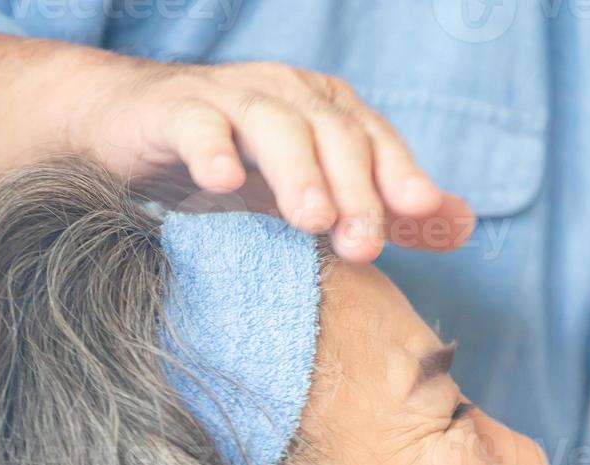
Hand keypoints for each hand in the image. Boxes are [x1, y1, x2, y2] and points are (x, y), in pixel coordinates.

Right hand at [66, 56, 475, 261]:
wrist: (128, 127)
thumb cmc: (230, 160)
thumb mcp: (310, 189)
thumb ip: (381, 207)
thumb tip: (461, 225)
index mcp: (324, 109)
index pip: (374, 139)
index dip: (398, 173)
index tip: (420, 215)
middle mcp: (284, 94)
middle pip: (331, 133)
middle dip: (353, 187)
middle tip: (362, 244)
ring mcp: (227, 97)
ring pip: (273, 124)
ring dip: (296, 171)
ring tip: (311, 220)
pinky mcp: (172, 109)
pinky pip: (196, 123)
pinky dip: (211, 148)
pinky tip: (222, 182)